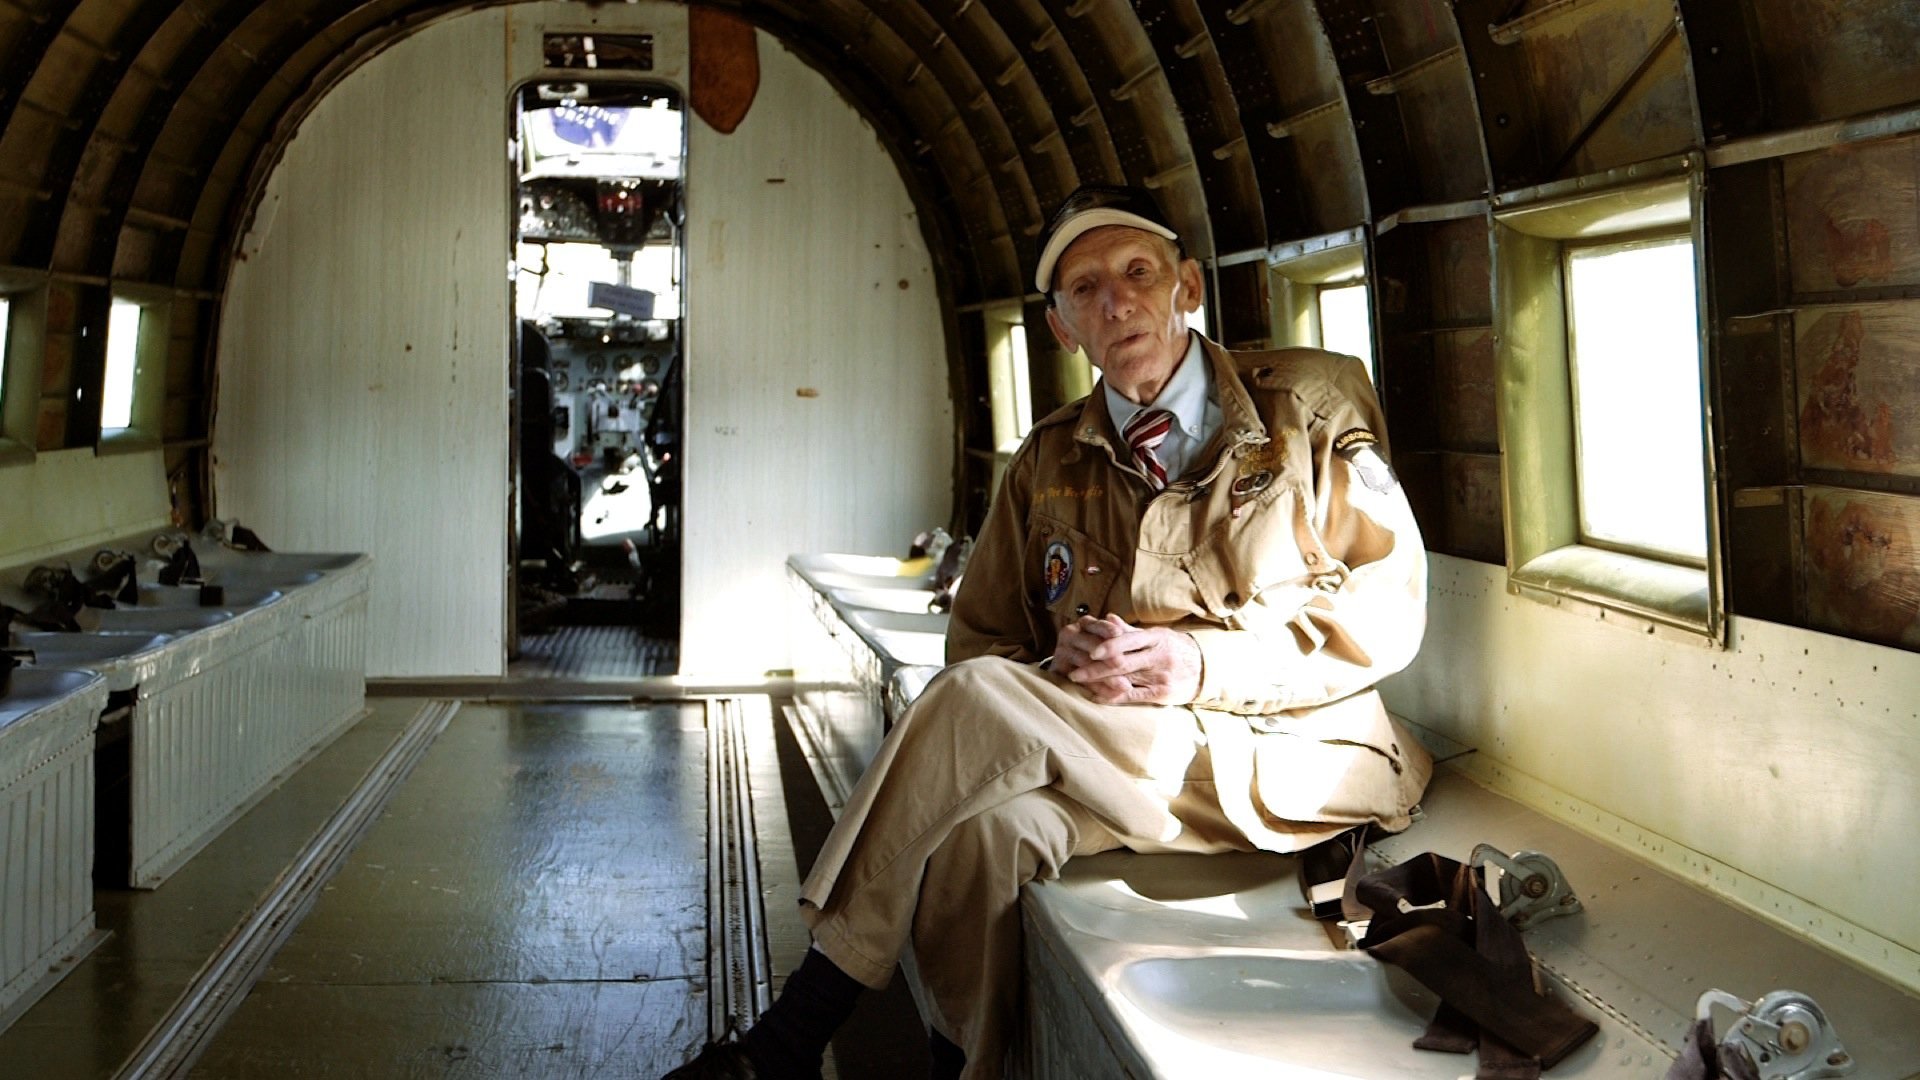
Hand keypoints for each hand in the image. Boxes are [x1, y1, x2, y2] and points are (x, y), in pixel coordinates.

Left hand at [1053, 614, 1201, 704]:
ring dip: (1099, 682)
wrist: (1203, 668)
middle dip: (1095, 668)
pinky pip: (1134, 696)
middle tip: (1073, 672)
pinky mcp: (1161, 693)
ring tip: (1079, 682)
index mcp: (1156, 638)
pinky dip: (1114, 697)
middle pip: (1123, 663)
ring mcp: (1160, 676)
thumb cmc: (1172, 648)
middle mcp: (1158, 656)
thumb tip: (1107, 618)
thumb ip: (1130, 630)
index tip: (1090, 651)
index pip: (1130, 640)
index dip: (1109, 646)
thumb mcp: (1156, 635)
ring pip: (1125, 679)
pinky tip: (1097, 697)